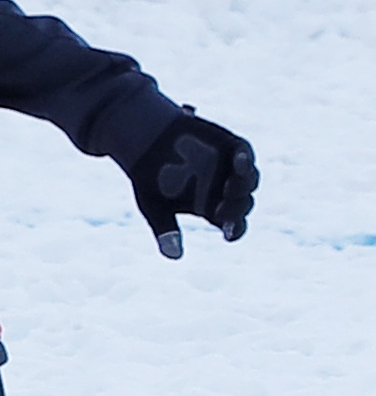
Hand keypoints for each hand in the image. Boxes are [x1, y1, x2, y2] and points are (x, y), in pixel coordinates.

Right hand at [126, 113, 254, 259]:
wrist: (146, 138)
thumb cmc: (149, 177)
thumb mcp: (154, 206)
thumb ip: (166, 229)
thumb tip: (174, 257)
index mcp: (213, 208)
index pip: (235, 225)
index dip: (235, 230)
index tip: (228, 233)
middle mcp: (228, 190)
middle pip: (244, 204)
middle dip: (237, 207)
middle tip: (224, 209)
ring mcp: (232, 167)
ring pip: (249, 180)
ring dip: (244, 184)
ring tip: (231, 186)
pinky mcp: (233, 147)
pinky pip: (245, 154)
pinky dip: (244, 158)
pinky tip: (237, 159)